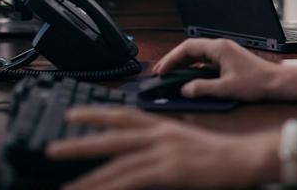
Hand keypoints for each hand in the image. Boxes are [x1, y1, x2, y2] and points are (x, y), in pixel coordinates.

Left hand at [47, 107, 275, 189]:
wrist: (244, 158)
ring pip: (116, 164)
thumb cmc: (221, 155)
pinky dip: (112, 189)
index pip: (123, 116)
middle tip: (51, 150)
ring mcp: (163, 152)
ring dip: (89, 177)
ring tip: (65, 187)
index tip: (72, 114)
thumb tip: (143, 159)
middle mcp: (159, 135)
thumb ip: (163, 148)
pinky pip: (131, 181)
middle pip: (111, 137)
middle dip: (79, 143)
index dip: (96, 114)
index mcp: (163, 126)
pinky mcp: (168, 171)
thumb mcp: (187, 144)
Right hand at [151, 38, 279, 100]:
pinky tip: (189, 77)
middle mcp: (221, 47)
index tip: (161, 69)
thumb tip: (185, 90)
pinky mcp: (228, 60)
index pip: (187, 47)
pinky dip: (194, 67)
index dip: (171, 58)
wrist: (276, 82)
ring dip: (183, 63)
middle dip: (174, 60)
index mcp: (219, 48)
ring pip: (198, 54)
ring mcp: (225, 52)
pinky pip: (206, 60)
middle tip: (160, 72)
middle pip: (191, 49)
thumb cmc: (256, 83)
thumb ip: (203, 88)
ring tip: (170, 74)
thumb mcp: (226, 88)